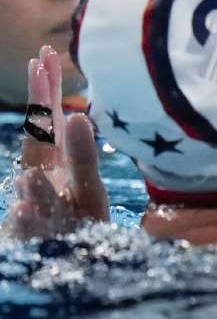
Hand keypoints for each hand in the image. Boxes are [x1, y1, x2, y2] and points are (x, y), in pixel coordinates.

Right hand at [4, 46, 108, 239]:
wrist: (73, 262)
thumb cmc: (80, 223)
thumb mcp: (89, 190)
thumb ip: (82, 157)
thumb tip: (73, 116)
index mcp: (55, 165)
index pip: (48, 122)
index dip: (46, 92)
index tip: (45, 56)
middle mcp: (43, 179)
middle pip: (39, 138)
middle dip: (40, 105)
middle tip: (40, 64)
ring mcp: (38, 208)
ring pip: (35, 184)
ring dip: (35, 155)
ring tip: (44, 127)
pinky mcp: (36, 239)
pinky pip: (30, 229)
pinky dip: (26, 218)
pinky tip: (24, 208)